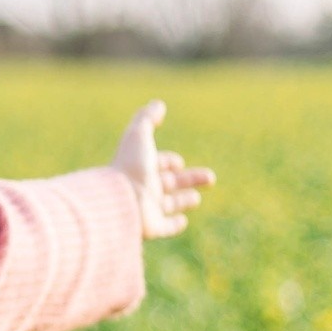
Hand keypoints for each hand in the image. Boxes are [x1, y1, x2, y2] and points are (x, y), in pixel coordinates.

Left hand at [112, 100, 215, 239]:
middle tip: (210, 178)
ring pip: (167, 205)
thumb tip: (158, 103)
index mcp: (139, 168)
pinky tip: (183, 221)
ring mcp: (146, 209)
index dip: (167, 161)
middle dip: (189, 179)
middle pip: (168, 184)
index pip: (156, 164)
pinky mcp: (151, 228)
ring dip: (182, 201)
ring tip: (195, 198)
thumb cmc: (130, 167)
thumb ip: (147, 118)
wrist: (121, 200)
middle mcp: (143, 189)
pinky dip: (174, 224)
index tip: (178, 162)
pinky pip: (163, 227)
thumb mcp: (139, 136)